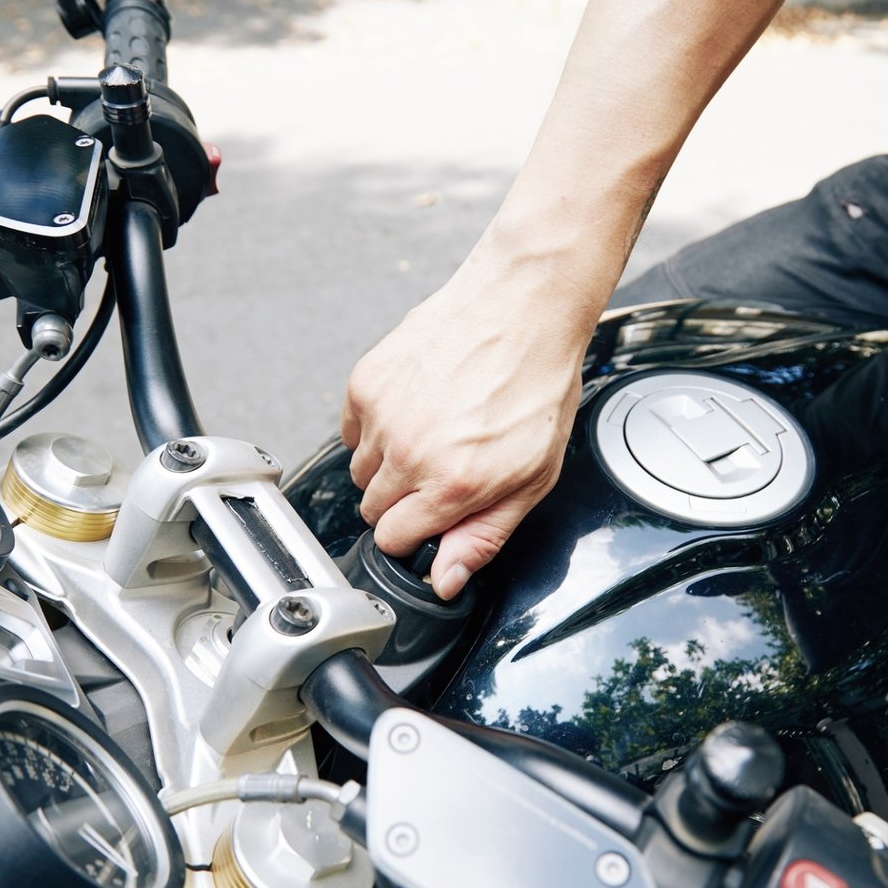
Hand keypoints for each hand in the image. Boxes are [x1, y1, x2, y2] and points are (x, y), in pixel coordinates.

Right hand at [341, 269, 593, 599]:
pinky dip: (376, 427)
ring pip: (359, 471)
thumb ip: (484, 536)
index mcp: (454, 483)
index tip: (434, 515)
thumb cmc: (537, 384)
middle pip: (373, 510)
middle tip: (441, 468)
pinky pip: (351, 430)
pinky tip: (416, 408)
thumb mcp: (534, 477)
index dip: (416, 534)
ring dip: (388, 464)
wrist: (523, 307)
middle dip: (403, 500)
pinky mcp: (366, 382)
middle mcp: (411, 452)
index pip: (395, 540)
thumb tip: (445, 579)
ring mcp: (383, 415)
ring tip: (432, 433)